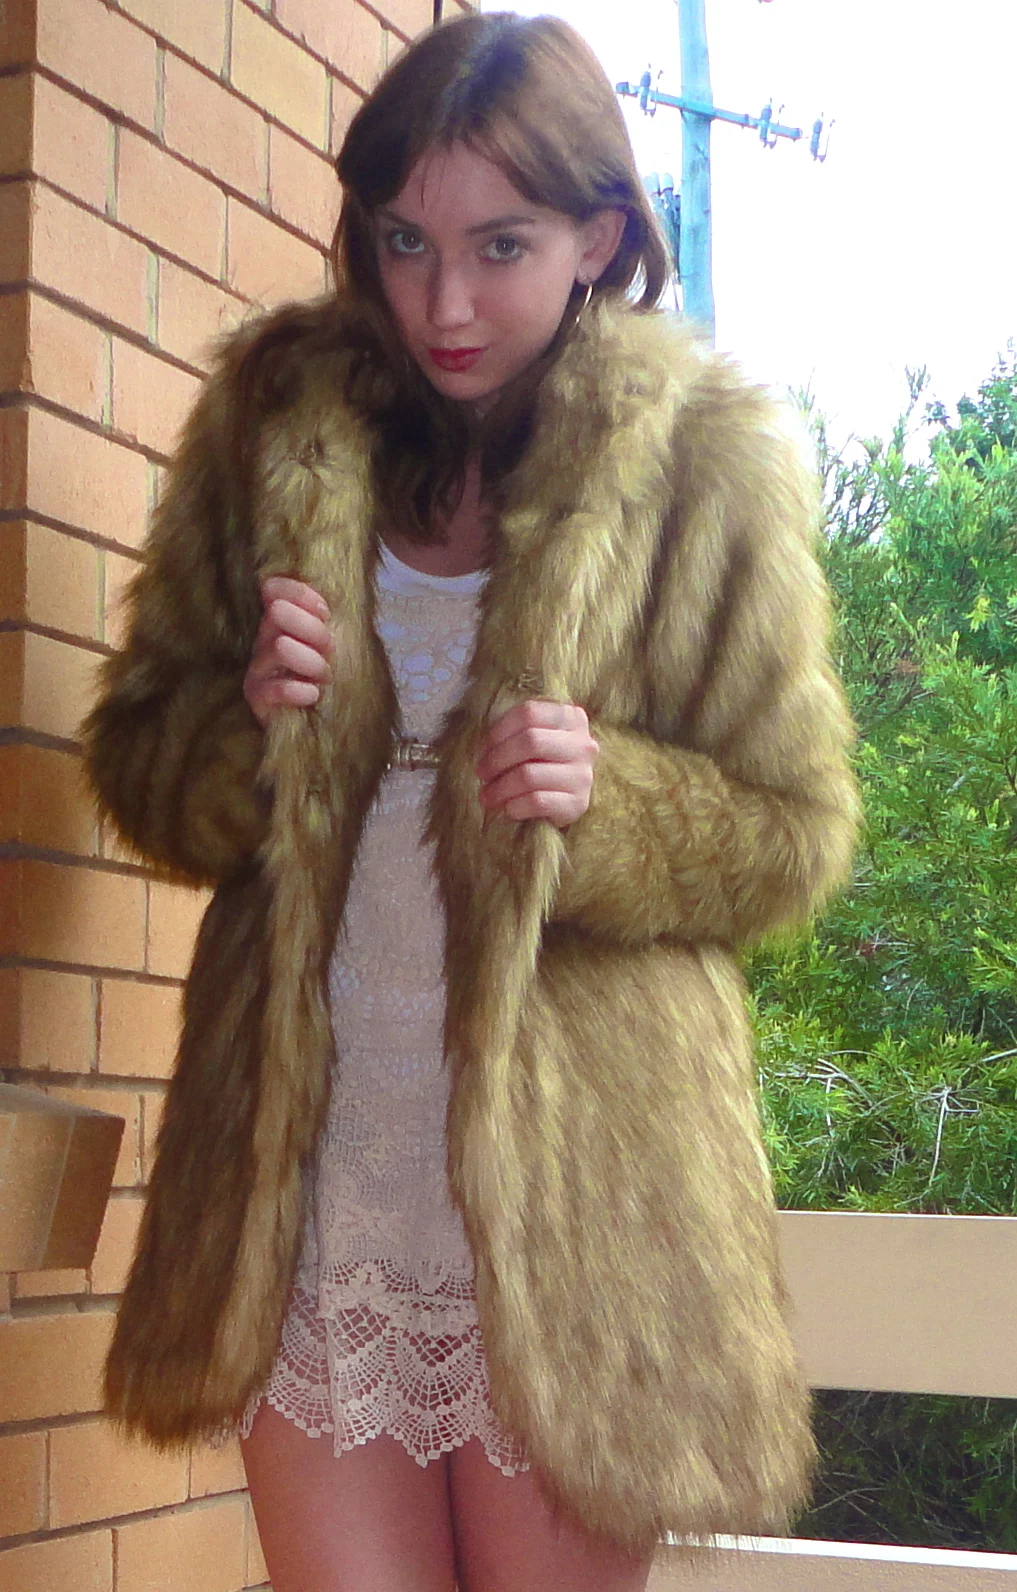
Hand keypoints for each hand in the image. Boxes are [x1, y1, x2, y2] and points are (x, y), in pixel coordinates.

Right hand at [244, 577, 332, 727]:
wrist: (315, 723)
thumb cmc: (324, 677)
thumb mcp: (328, 643)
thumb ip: (324, 619)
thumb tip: (327, 601)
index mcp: (278, 621)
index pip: (273, 588)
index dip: (300, 594)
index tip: (326, 613)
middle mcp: (263, 640)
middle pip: (278, 613)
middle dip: (313, 630)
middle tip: (330, 652)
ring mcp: (257, 667)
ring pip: (281, 647)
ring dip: (312, 663)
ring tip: (325, 678)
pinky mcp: (256, 696)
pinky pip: (277, 688)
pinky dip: (301, 691)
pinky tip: (313, 695)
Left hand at [475, 700, 598, 827]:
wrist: (564, 803)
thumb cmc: (541, 764)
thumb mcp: (533, 738)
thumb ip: (516, 732)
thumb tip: (486, 746)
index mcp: (571, 718)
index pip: (530, 713)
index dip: (500, 730)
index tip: (484, 747)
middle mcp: (583, 744)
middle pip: (531, 742)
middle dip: (497, 759)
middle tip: (481, 773)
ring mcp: (583, 775)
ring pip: (530, 775)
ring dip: (500, 787)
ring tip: (487, 795)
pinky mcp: (578, 803)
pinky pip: (537, 801)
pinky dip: (515, 806)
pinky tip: (508, 808)